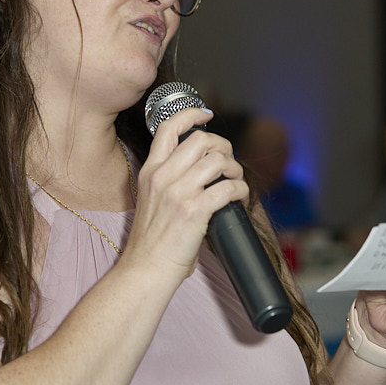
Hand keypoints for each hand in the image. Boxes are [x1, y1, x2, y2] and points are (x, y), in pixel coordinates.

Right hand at [124, 107, 247, 279]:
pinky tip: (239, 197)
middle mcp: (162, 177)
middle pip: (201, 140)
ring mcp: (178, 193)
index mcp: (150, 172)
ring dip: (234, 168)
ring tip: (234, 180)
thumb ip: (170, 181)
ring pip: (218, 160)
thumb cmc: (152, 242)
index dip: (191, 114)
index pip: (168, 128)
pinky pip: (228, 187)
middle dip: (223, 146)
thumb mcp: (151, 201)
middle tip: (228, 162)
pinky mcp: (194, 211)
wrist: (145, 269)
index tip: (206, 114)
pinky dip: (240, 189)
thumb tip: (202, 170)